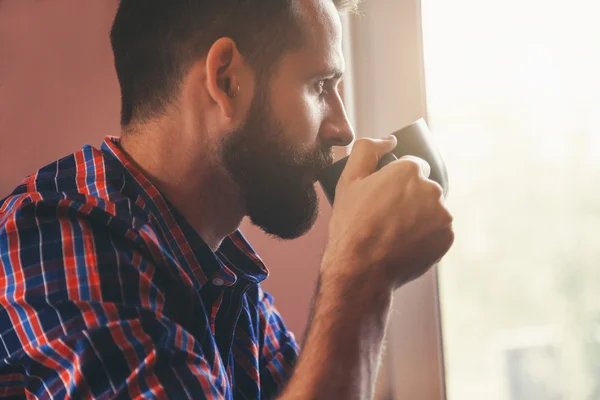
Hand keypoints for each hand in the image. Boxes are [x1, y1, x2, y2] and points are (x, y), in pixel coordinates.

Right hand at [323, 136, 453, 289]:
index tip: (383, 198)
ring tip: (394, 234)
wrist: (361, 269)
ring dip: (419, 217)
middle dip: (409, 199)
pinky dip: (425, 236)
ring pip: (432, 209)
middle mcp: (431, 188)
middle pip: (423, 188)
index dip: (395, 182)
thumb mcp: (349, 180)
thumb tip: (389, 140)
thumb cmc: (351, 225)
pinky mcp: (447, 237)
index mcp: (409, 170)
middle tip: (386, 218)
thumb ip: (367, 149)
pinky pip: (438, 231)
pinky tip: (405, 245)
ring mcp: (442, 214)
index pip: (411, 167)